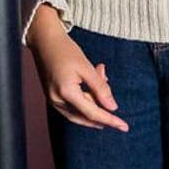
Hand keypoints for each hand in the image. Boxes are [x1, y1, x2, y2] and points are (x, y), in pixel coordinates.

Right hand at [27, 8, 126, 131]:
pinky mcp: (53, 97)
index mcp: (66, 92)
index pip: (92, 113)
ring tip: (100, 76)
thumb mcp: (86, 67)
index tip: (124, 127)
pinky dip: (86, 99)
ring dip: (94, 101)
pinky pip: (73, 107)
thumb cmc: (64, 50)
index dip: (110, 120)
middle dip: (102, 107)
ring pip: (80, 112)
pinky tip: (92, 85)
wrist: (44, 41)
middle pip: (86, 116)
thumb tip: (112, 107)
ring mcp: (53, 100)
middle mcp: (57, 100)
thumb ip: (100, 89)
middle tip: (112, 94)